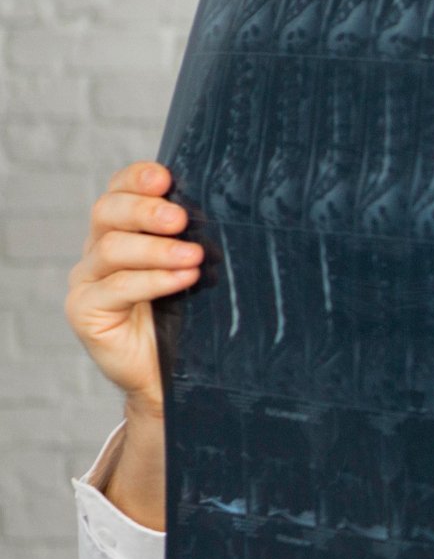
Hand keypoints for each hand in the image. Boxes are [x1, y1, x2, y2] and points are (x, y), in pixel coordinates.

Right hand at [65, 161, 202, 415]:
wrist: (172, 381)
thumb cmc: (186, 325)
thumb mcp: (190, 276)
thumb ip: (189, 244)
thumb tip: (224, 211)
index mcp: (119, 236)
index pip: (118, 193)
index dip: (136, 179)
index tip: (164, 177)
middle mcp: (97, 254)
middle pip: (107, 213)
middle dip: (144, 210)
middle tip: (180, 218)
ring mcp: (86, 282)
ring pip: (112, 250)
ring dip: (156, 249)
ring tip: (192, 256)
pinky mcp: (85, 311)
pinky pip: (116, 288)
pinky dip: (152, 281)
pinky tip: (181, 279)